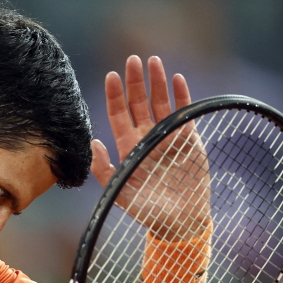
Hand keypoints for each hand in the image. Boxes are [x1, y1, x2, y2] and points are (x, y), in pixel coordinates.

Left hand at [92, 56, 209, 240]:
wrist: (180, 223)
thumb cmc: (148, 211)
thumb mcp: (119, 192)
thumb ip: (104, 169)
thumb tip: (93, 142)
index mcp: (128, 147)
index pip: (119, 115)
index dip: (115, 95)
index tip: (111, 76)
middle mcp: (147, 137)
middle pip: (139, 103)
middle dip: (135, 82)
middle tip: (133, 60)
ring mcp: (168, 136)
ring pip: (161, 102)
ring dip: (157, 82)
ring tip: (153, 62)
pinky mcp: (189, 139)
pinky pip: (184, 112)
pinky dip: (182, 95)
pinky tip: (176, 79)